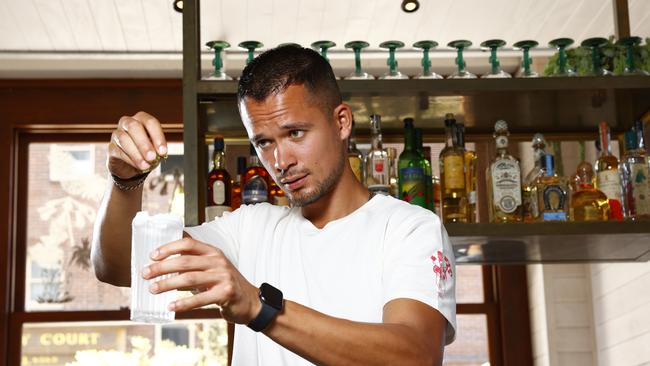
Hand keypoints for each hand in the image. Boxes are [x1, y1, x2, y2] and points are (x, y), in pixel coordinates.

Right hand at [108, 111, 167, 178]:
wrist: (132, 165)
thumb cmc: (147, 153)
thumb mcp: (157, 151)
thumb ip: (158, 150)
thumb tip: (158, 153)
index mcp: (142, 119)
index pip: (150, 122)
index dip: (157, 136)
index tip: (163, 152)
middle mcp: (127, 122)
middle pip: (134, 126)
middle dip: (144, 143)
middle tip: (152, 157)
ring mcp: (117, 133)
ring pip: (124, 139)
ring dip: (136, 154)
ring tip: (146, 166)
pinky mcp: (111, 147)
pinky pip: (118, 151)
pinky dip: (130, 160)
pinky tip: (139, 166)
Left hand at [142, 237, 261, 324]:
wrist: (249, 301)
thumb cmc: (224, 284)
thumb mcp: (212, 268)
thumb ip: (193, 265)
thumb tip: (163, 267)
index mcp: (213, 252)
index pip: (188, 244)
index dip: (169, 248)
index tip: (152, 255)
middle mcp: (218, 261)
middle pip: (185, 261)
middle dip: (162, 267)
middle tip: (146, 274)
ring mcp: (223, 276)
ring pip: (189, 279)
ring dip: (168, 284)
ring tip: (153, 289)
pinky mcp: (225, 293)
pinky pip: (200, 298)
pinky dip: (183, 303)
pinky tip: (171, 306)